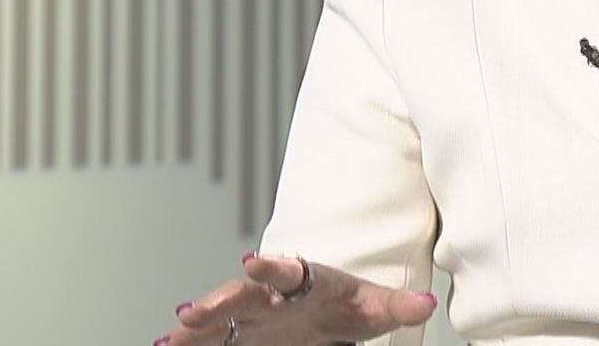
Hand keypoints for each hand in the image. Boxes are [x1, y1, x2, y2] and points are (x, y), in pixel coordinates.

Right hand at [157, 253, 437, 345]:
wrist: (326, 309)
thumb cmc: (346, 305)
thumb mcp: (373, 307)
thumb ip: (397, 306)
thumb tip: (427, 305)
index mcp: (302, 280)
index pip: (286, 270)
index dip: (271, 266)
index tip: (253, 261)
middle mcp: (268, 295)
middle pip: (241, 296)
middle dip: (218, 303)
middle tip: (191, 312)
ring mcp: (248, 315)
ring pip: (217, 319)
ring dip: (195, 327)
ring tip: (170, 337)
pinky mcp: (236, 334)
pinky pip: (210, 339)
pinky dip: (188, 342)